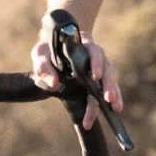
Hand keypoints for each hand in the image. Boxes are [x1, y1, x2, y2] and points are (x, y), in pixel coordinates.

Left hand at [31, 13, 123, 128]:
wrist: (52, 47)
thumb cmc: (48, 50)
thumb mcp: (41, 55)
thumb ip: (44, 67)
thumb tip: (54, 83)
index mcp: (83, 46)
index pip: (94, 52)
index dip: (96, 63)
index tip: (95, 76)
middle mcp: (95, 56)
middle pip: (106, 68)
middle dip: (108, 84)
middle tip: (109, 98)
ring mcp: (99, 67)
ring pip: (110, 79)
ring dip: (113, 93)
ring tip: (115, 108)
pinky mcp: (98, 78)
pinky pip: (107, 87)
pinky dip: (112, 98)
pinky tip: (115, 109)